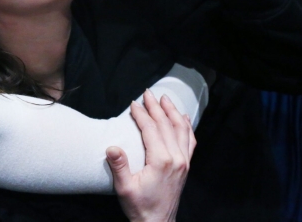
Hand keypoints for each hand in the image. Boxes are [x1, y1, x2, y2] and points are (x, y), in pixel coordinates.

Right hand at [106, 90, 195, 221]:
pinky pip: (190, 141)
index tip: (133, 104)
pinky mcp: (185, 166)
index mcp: (161, 161)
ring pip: (181, 129)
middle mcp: (176, 158)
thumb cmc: (140, 207)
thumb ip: (119, 166)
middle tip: (147, 93)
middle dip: (156, 107)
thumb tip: (112, 147)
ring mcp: (184, 162)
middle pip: (166, 125)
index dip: (142, 114)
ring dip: (172, 112)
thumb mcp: (124, 189)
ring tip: (164, 99)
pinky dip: (187, 127)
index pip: (151, 129)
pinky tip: (183, 118)